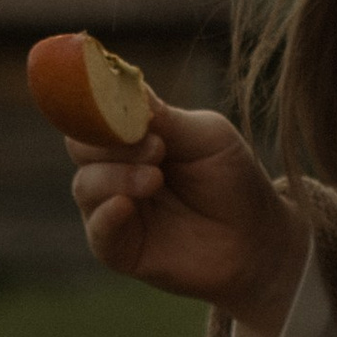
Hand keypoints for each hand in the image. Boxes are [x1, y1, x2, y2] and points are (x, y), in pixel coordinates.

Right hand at [59, 100, 309, 334]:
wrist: (258, 240)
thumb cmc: (233, 181)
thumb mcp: (207, 136)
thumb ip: (164, 117)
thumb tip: (123, 86)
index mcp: (132, 135)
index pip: (93, 112)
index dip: (99, 103)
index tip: (120, 102)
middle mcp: (115, 169)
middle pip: (79, 144)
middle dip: (108, 140)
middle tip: (155, 146)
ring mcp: (114, 209)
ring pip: (85, 185)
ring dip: (116, 175)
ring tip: (156, 178)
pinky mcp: (120, 249)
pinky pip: (98, 231)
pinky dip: (106, 215)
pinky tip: (126, 205)